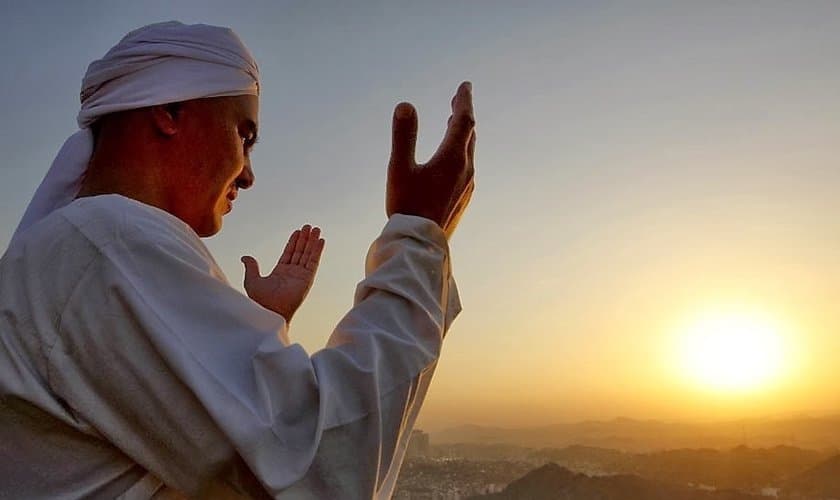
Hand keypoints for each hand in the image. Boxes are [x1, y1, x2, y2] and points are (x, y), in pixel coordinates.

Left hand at [241, 225, 324, 321]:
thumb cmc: (260, 301)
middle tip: (308, 227)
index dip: (293, 242)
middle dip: (304, 239)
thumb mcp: (252, 280)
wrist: (270, 312)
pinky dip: (317, 251)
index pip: (289, 253)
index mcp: (280, 273)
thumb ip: (251, 267)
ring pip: (307, 254)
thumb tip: (245, 257)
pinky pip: (313, 262)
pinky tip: (320, 241)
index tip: (297, 232)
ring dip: (312, 242)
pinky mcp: (307, 279)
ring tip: (316, 229)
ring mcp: (300, 276)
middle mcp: (292, 273)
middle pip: (300, 252)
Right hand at [387, 81, 475, 238]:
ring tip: (452, 123)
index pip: (463, 120)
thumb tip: (405, 105)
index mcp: (453, 158)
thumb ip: (403, 135)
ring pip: (468, 152)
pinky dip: (460, 153)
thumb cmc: (407, 205)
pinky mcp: (463, 199)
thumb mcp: (399, 167)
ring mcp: (467, 186)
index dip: (464, 100)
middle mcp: (465, 170)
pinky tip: (452, 161)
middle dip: (463, 114)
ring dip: (462, 134)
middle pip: (469, 134)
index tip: (465, 85)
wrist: (419, 243)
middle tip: (458, 99)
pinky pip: (466, 168)